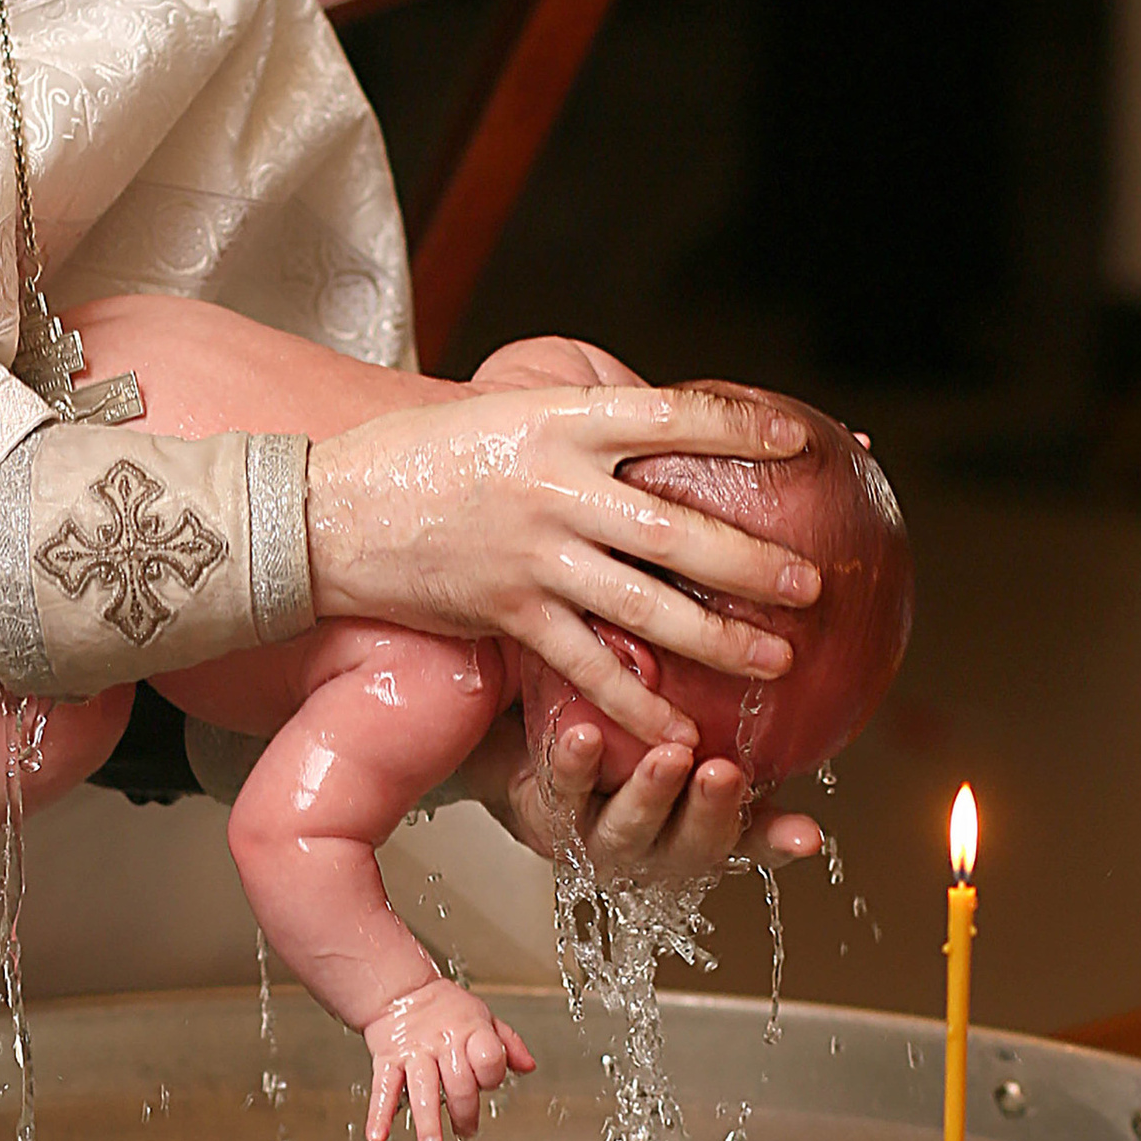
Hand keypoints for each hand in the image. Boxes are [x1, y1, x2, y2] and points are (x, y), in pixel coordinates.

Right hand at [307, 385, 820, 746]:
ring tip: (776, 660)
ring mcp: (531, 555)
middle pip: (675, 528)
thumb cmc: (419, 455)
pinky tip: (681, 730)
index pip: (672, 416)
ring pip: (645, 606)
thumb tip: (664, 424)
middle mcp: (553, 487)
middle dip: (752, 561)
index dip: (743, 428)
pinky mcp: (506, 611)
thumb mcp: (504, 410)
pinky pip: (585, 666)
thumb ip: (582, 422)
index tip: (801, 440)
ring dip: (717, 639)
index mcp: (560, 423)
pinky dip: (638, 702)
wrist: (327, 511)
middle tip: (812, 584)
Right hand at [364, 980, 536, 1140]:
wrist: (400, 991)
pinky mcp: (388, 1061)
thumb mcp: (483, 1017)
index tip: (488, 1085)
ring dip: (427, 1120)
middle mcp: (442, 1043)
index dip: (492, 1075)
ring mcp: (414, 1053)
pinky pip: (384, 1089)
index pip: (489, 1059)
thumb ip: (508, 1043)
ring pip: (423, 1088)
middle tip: (466, 1131)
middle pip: (459, 1083)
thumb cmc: (445, 1008)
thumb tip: (528, 1066)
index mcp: (470, 1031)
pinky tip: (378, 1135)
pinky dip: (379, 1114)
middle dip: (465, 1113)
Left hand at [464, 708, 823, 892]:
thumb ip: (736, 718)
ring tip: (666, 759)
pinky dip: (575, 767)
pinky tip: (581, 736)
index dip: (778, 841)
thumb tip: (792, 655)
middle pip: (693, 842)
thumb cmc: (633, 745)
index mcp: (701, 828)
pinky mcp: (548, 813)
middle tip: (724, 774)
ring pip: (630, 827)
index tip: (807, 835)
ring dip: (650, 794)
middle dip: (710, 810)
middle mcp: (657, 844)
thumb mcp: (694, 734)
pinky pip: (563, 793)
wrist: (539, 754)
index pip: (751, 840)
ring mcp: (603, 835)